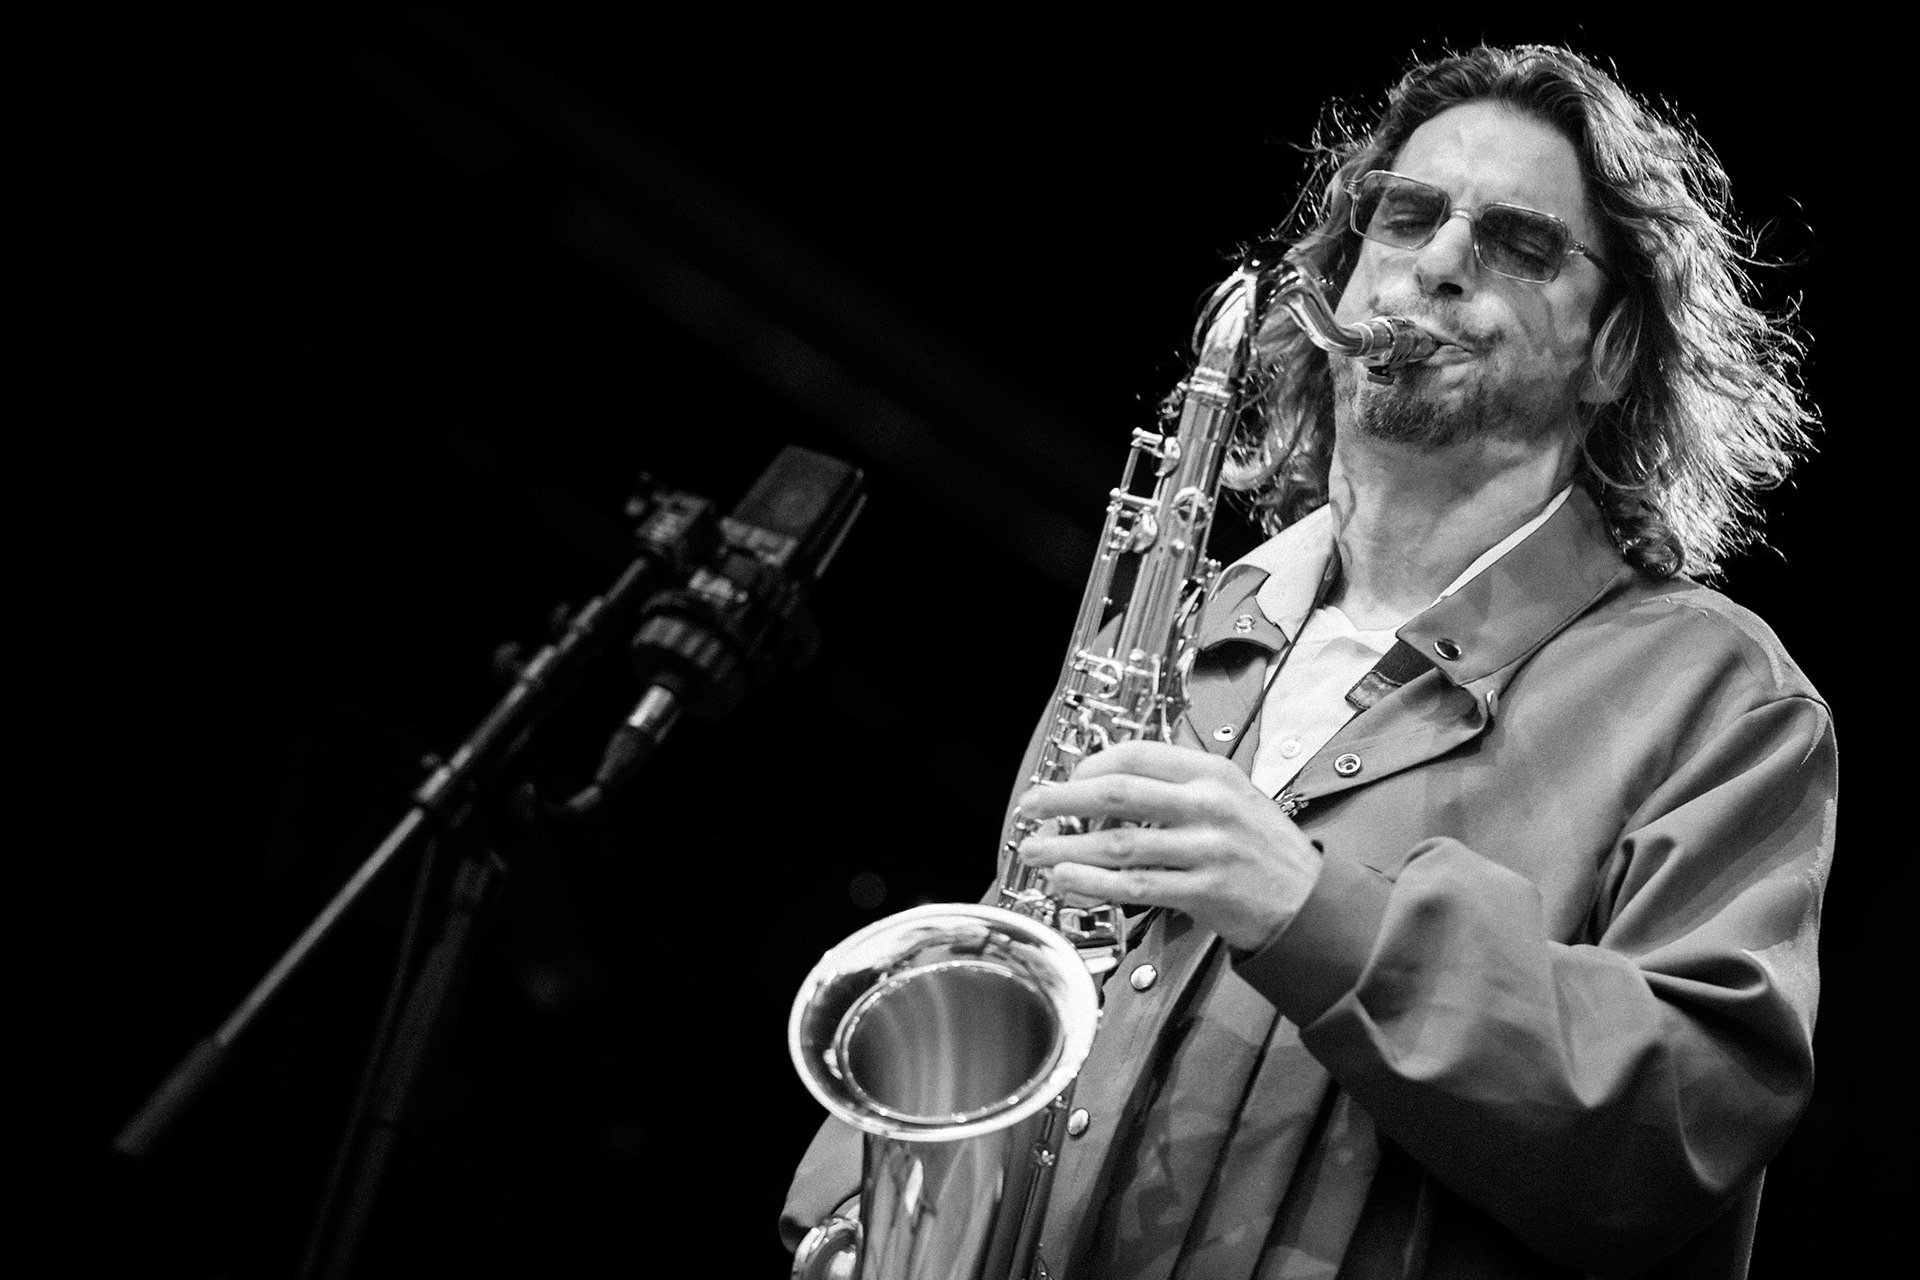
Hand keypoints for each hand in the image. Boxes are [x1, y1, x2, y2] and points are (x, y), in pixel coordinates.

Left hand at [1016, 740, 1321, 951]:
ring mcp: (1206, 848)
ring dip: (1067, 846)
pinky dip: (1094, 882)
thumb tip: (1107, 785)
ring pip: (1119, 843)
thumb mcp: (1231, 796)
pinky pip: (1135, 885)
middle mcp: (1208, 805)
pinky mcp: (1204, 889)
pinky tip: (1068, 878)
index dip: (1089, 765)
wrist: (1310, 901)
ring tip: (1036, 850)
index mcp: (1211, 772)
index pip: (1136, 755)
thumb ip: (1176, 787)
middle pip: (1117, 793)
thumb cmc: (1265, 849)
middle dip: (1062, 799)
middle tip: (1031, 807)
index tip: (1064, 779)